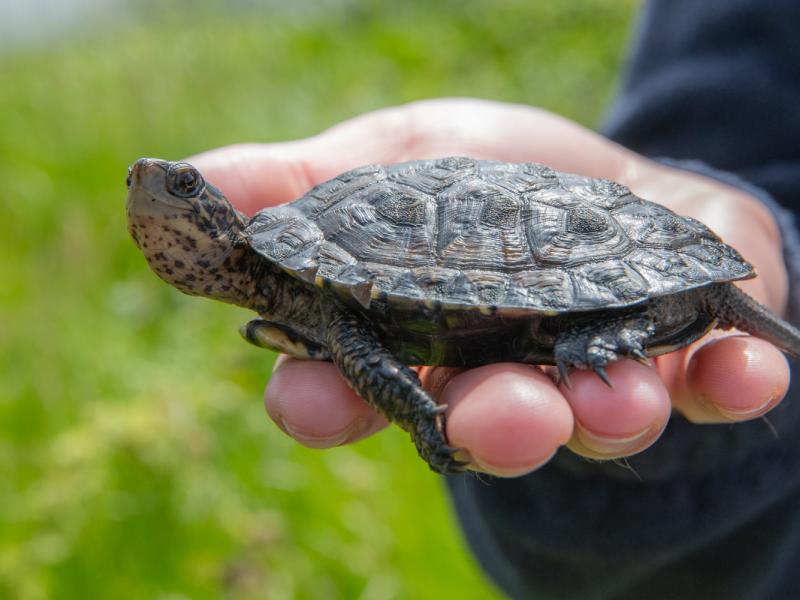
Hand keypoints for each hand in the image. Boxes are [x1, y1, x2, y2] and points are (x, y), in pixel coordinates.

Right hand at [191, 98, 790, 475]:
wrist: (608, 178)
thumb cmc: (488, 177)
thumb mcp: (396, 153)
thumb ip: (311, 179)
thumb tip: (192, 181)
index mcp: (421, 339)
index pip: (359, 386)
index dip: (330, 398)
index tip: (311, 395)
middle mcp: (501, 377)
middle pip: (480, 421)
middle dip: (486, 425)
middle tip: (494, 414)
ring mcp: (594, 372)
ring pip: (592, 417)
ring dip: (602, 415)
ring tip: (615, 397)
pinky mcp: (685, 354)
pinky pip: (711, 382)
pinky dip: (729, 380)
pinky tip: (750, 369)